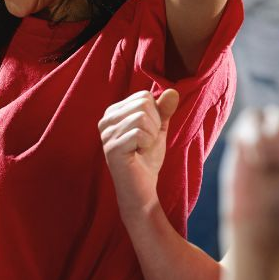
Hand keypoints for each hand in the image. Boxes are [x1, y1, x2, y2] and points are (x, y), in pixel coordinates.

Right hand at [99, 88, 177, 214]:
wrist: (142, 188)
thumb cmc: (147, 158)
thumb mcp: (158, 129)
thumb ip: (164, 109)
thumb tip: (173, 91)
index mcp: (114, 112)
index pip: (144, 96)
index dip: (156, 115)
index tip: (148, 133)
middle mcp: (106, 120)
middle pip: (143, 103)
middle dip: (155, 124)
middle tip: (146, 142)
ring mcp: (106, 134)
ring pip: (142, 117)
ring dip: (151, 136)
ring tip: (142, 148)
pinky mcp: (111, 147)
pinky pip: (140, 133)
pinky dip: (147, 144)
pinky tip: (138, 154)